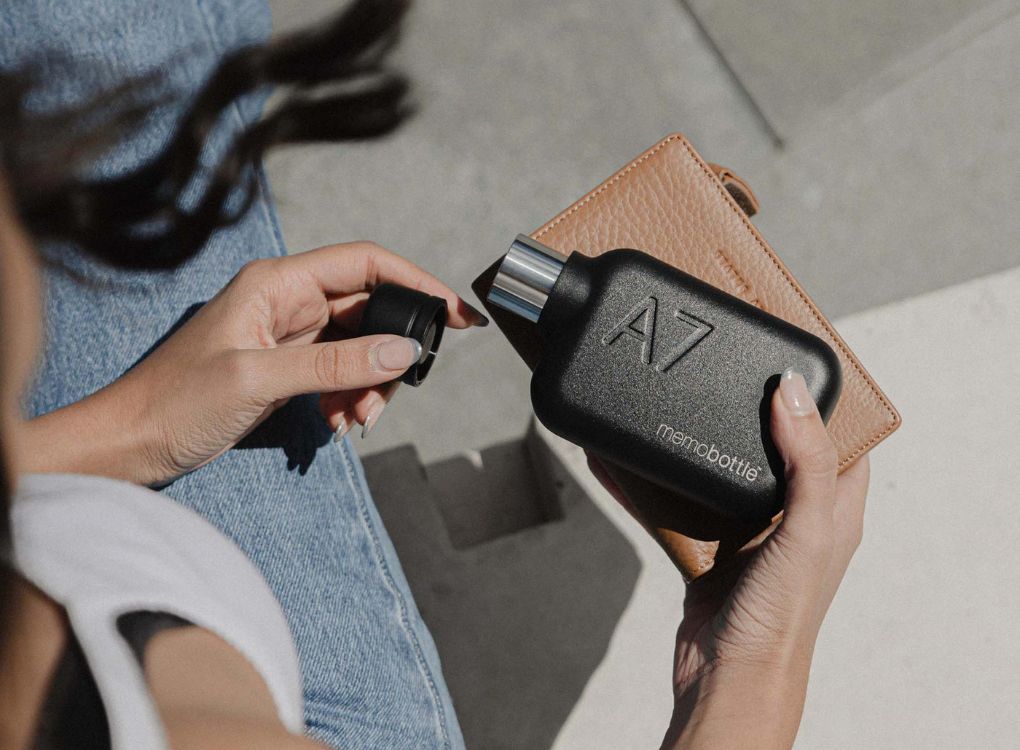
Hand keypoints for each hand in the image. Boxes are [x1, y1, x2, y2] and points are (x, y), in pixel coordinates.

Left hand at [23, 242, 485, 484]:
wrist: (130, 443)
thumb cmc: (173, 403)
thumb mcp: (258, 380)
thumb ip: (334, 364)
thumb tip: (402, 352)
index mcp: (277, 284)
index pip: (365, 264)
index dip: (417, 282)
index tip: (456, 313)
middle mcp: (287, 302)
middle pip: (369, 310)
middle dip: (391, 354)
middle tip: (390, 395)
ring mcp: (289, 336)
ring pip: (359, 347)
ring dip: (370, 384)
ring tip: (357, 419)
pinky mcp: (286, 368)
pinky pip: (339, 374)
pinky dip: (350, 397)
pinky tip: (339, 423)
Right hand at [589, 370, 868, 748]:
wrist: (727, 675)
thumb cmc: (779, 617)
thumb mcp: (805, 531)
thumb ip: (806, 462)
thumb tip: (791, 393)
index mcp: (834, 508)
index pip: (839, 438)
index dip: (820, 400)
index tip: (788, 362)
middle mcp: (794, 515)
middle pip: (776, 446)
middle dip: (751, 410)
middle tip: (724, 371)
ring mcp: (750, 530)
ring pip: (723, 469)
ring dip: (699, 440)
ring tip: (674, 403)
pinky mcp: (710, 546)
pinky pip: (682, 501)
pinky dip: (655, 482)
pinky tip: (626, 462)